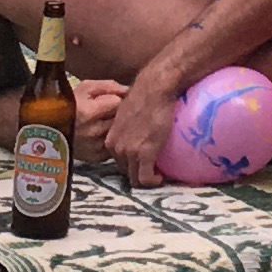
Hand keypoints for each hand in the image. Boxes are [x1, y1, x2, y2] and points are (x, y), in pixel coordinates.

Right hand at [62, 75, 130, 161]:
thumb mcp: (86, 87)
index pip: (118, 103)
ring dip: (117, 127)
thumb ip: (108, 86)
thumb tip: (128, 90)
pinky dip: (112, 140)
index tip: (115, 98)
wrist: (50, 128)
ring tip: (107, 121)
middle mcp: (93, 132)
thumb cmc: (70, 103)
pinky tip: (104, 134)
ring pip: (119, 134)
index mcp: (89, 112)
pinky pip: (114, 147)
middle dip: (119, 113)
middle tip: (111, 110)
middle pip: (120, 119)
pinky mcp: (96, 158)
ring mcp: (95, 147)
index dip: (118, 99)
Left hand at [107, 61, 190, 187]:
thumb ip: (125, 130)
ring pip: (135, 179)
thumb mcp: (126, 117)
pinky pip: (146, 179)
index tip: (143, 164)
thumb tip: (134, 134)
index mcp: (111, 139)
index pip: (118, 162)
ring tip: (158, 174)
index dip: (131, 165)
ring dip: (146, 180)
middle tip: (152, 169)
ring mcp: (129, 152)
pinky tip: (161, 178)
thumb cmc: (143, 97)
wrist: (154, 89)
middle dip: (138, 172)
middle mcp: (116, 148)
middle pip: (126, 171)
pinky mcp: (144, 154)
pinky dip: (153, 182)